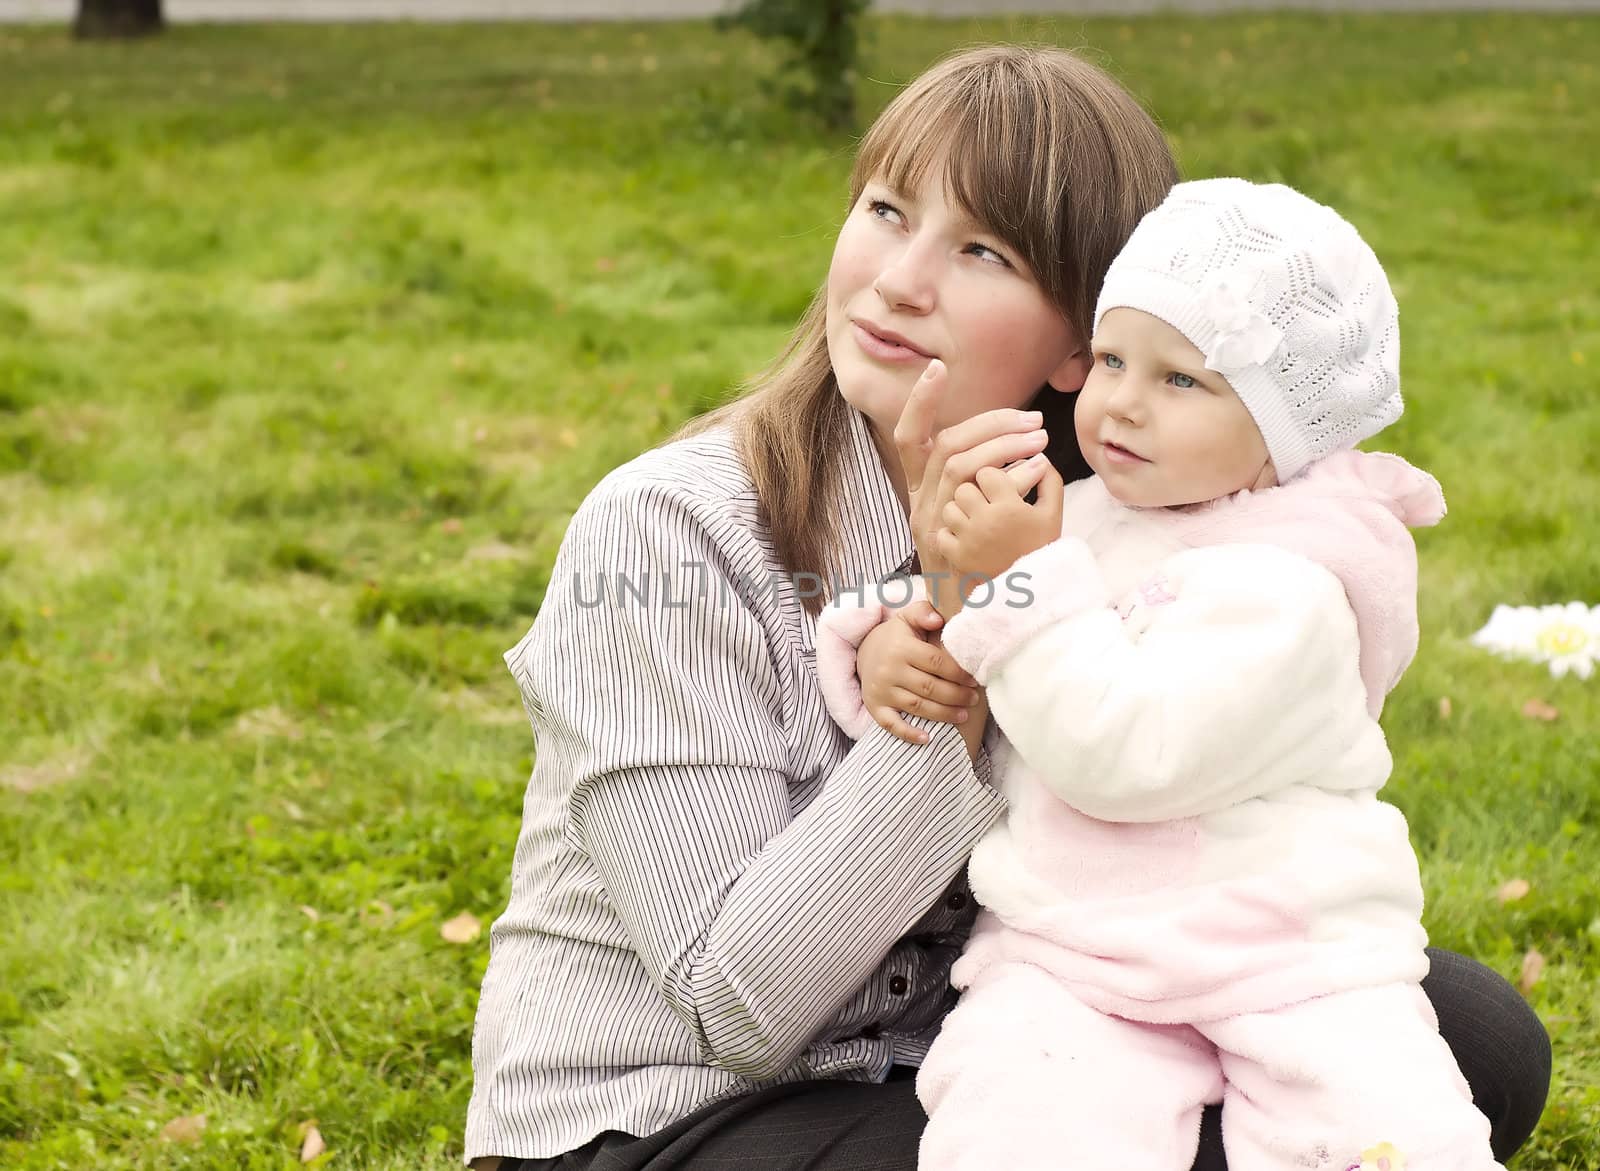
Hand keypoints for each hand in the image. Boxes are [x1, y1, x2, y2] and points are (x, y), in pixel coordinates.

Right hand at [857, 600, 981, 744]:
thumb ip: (924, 612)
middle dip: (956, 696)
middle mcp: (889, 669)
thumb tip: (939, 620)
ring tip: (963, 715)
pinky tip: (927, 738)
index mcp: (901, 647)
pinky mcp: (875, 706)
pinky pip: (891, 724)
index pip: (936, 662)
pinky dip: (908, 733)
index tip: (974, 680)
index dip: (958, 673)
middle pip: (930, 688)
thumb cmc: (898, 636)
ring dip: (943, 715)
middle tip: (974, 700)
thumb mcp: (908, 618)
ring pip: (917, 707)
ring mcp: (881, 690)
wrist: (865, 651)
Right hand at [893, 360, 1051, 615]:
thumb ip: (977, 486)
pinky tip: (1042, 470)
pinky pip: (982, 498)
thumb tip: (1003, 446)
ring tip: (1041, 439)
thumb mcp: (968, 522)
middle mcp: (921, 509)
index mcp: (921, 496)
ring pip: (962, 466)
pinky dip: (1014, 476)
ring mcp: (936, 528)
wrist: (969, 626)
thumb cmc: (980, 571)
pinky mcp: (955, 546)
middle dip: (991, 424)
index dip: (919, 402)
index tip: (937, 368)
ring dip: (1005, 445)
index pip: (907, 439)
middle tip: (1033, 420)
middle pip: (946, 447)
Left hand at [936, 460, 1065, 602]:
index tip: (999, 487)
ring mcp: (969, 540)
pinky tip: (966, 536)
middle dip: (973, 490)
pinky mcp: (957, 558)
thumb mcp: (1052, 516)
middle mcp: (986, 521)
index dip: (992, 476)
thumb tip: (1039, 457)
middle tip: (985, 500)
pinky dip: (951, 533)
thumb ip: (1049, 482)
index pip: (986, 472)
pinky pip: (942, 532)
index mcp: (1010, 507)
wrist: (1033, 592)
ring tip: (976, 518)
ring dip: (961, 509)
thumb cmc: (1042, 549)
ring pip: (950, 507)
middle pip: (964, 486)